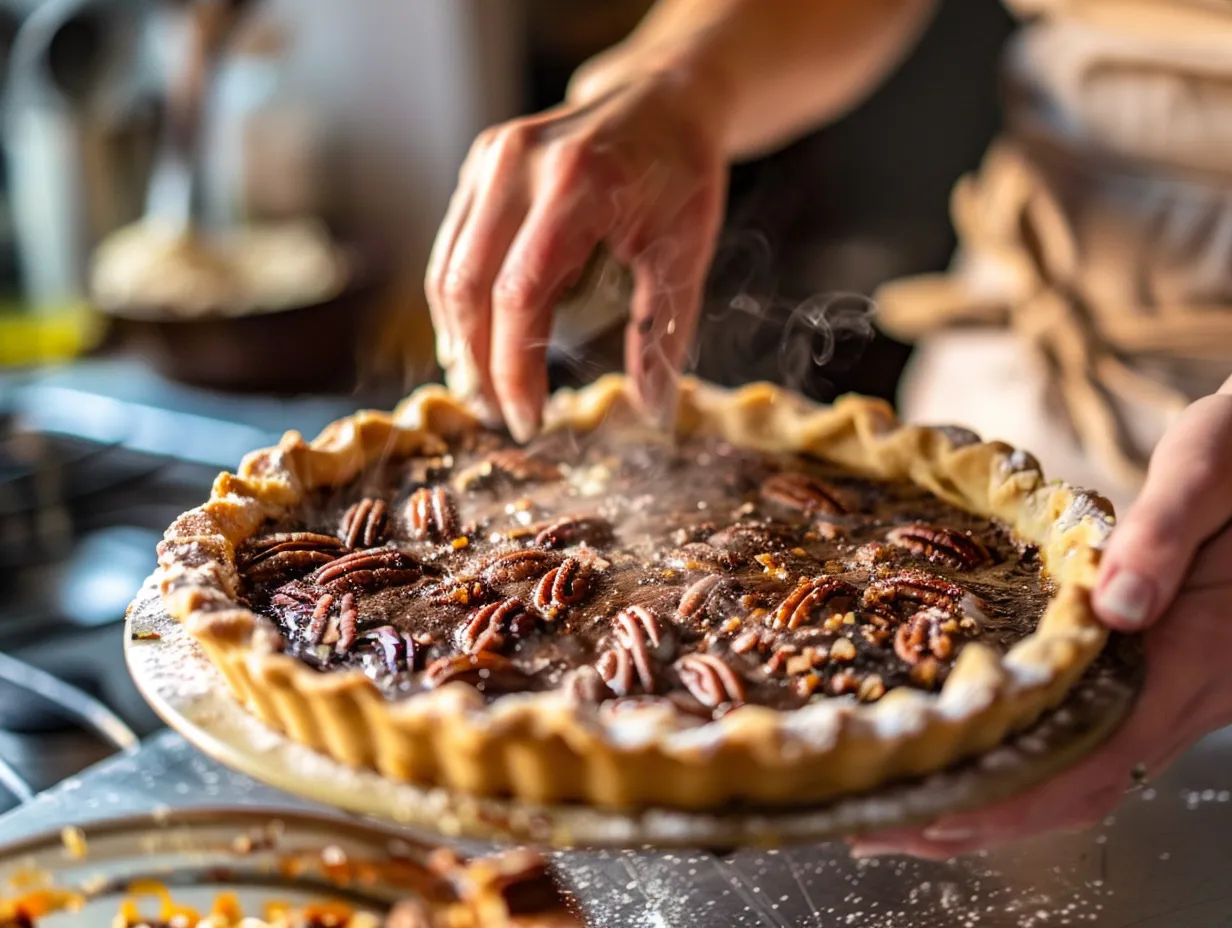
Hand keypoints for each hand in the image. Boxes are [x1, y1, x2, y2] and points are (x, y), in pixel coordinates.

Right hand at [425, 74, 727, 440]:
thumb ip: (663, 333)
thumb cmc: (680, 173)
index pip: (521, 295)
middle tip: (502, 417)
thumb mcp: (687, 251)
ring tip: (482, 391)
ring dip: (458, 341)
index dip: (516, 368)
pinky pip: (451, 247)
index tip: (531, 420)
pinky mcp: (479, 165)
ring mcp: (491, 159)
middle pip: (468, 288)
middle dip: (479, 366)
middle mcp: (519, 164)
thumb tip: (653, 412)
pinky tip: (473, 343)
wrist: (663, 97)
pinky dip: (457, 305)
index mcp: (578, 184)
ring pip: (446, 271)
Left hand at [849, 378, 1231, 858]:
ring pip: (1092, 773)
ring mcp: (1186, 688)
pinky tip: (986, 752)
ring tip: (912, 806)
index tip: (930, 815)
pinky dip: (1038, 759)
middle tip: (884, 828)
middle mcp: (1194, 690)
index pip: (1094, 756)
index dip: (1010, 797)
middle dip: (983, 816)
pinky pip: (1102, 738)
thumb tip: (1115, 605)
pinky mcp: (1174, 672)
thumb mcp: (1211, 467)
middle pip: (1081, 786)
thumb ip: (1164, 534)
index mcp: (1199, 650)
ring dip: (1003, 798)